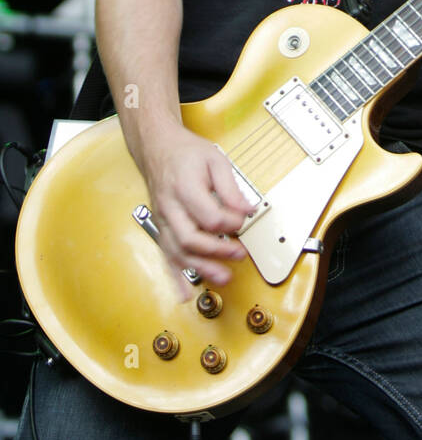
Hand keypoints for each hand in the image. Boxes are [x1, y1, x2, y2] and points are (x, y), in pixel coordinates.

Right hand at [137, 123, 254, 300]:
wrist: (158, 147)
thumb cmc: (185, 152)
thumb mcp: (215, 159)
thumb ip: (230, 187)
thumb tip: (246, 209)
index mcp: (184, 187)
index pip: (209, 215)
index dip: (230, 223)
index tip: (243, 221)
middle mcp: (170, 207)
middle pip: (190, 238)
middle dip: (217, 251)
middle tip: (239, 253)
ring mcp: (163, 220)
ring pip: (177, 252)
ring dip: (200, 268)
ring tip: (223, 277)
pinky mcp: (162, 227)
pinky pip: (166, 255)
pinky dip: (175, 276)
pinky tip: (185, 292)